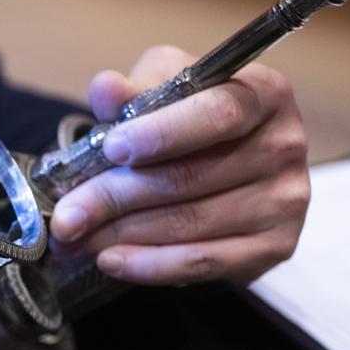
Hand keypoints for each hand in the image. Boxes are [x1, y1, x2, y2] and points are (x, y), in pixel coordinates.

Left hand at [49, 45, 310, 285]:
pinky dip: (150, 265)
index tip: (111, 148)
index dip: (162, 133)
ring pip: (190, 224)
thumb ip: (135, 88)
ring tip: (71, 240)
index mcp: (264, 93)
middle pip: (190, 177)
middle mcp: (284, 146)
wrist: (227, 156)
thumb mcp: (163, 83)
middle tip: (63, 216)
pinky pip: (204, 262)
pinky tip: (111, 260)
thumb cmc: (189, 113)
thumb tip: (106, 89)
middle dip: (114, 197)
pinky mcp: (275, 247)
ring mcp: (285, 202)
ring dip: (120, 236)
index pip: (216, 114)